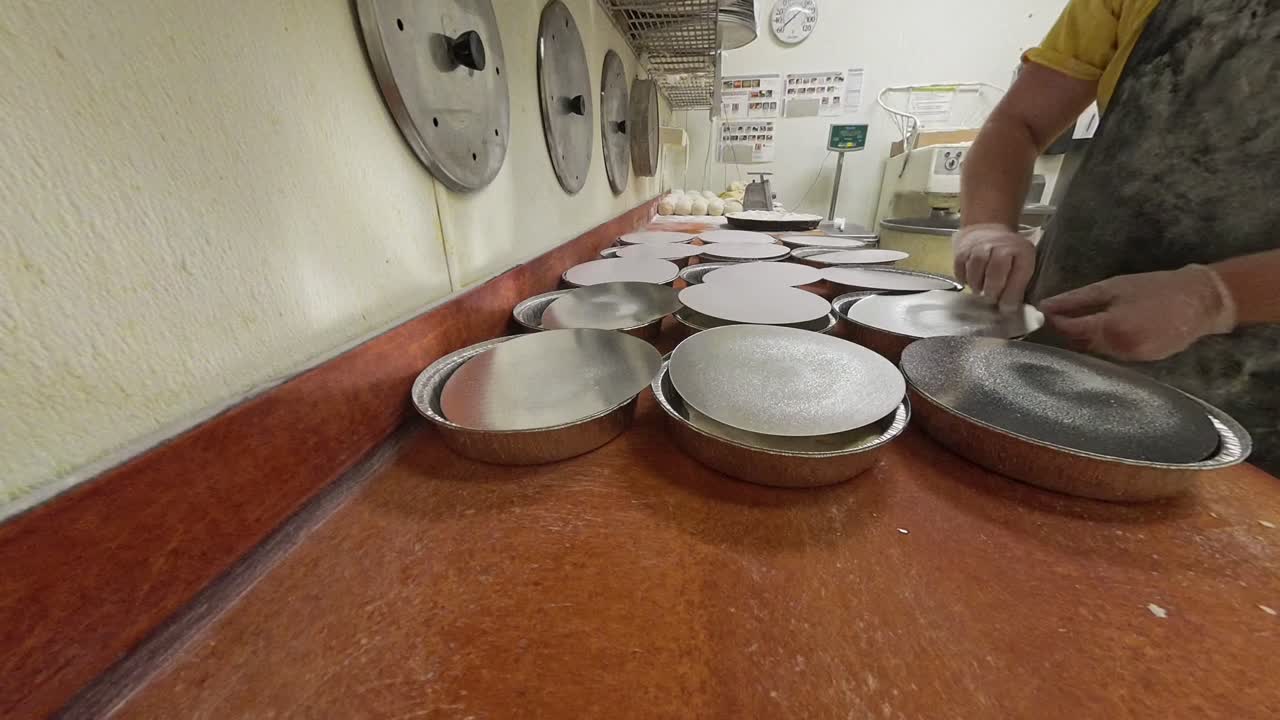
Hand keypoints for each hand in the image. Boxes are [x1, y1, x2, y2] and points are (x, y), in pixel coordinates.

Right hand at [952, 224, 1036, 310]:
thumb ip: (1018, 284)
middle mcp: (1001, 244)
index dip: (1012, 293)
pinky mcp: (962, 249)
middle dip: (993, 290)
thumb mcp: (1021, 263)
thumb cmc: (1008, 254)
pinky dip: (964, 279)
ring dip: (977, 285)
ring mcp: (979, 245)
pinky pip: (960, 268)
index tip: (1007, 309)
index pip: (1019, 273)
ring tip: (980, 292)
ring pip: (976, 268)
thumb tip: (1009, 309)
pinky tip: (971, 283)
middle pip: (996, 269)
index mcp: (1022, 250)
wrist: (987, 229)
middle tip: (991, 300)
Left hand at [1039, 265, 1236, 361]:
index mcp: (1110, 328)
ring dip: (1085, 340)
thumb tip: (1046, 305)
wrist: (1202, 301)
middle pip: (1080, 345)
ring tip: (1082, 322)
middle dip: (1068, 332)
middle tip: (1060, 316)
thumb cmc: (1156, 288)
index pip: (1069, 331)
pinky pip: (1113, 356)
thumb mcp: (1114, 287)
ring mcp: (1132, 360)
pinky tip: (1107, 332)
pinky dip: (1104, 345)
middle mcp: (1119, 350)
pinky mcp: (1143, 363)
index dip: (1054, 322)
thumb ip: (1078, 298)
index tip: (1045, 312)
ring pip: (1095, 353)